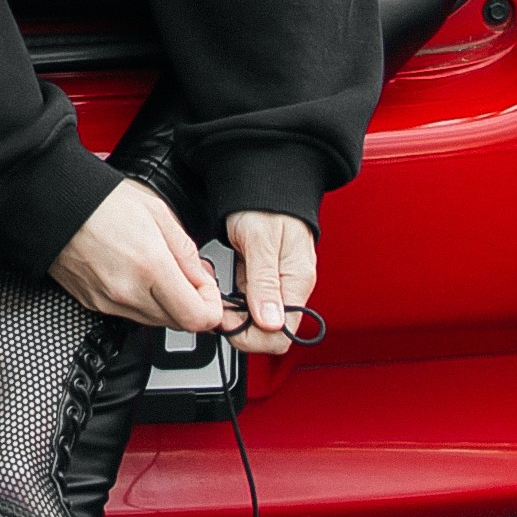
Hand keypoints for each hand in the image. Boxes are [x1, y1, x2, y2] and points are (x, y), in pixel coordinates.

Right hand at [50, 179, 224, 332]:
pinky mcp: (94, 304)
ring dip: (167, 305)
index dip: (211, 308)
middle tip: (189, 279)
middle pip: (178, 323)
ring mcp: (109, 302)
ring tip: (161, 273)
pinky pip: (130, 315)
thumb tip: (201, 277)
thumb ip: (186, 250)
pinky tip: (138, 276)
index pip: (197, 318)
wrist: (55, 206)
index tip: (209, 291)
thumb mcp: (157, 212)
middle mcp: (129, 291)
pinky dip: (142, 302)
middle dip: (190, 304)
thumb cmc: (99, 202)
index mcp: (150, 266)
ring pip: (155, 322)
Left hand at [223, 211, 317, 356]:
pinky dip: (235, 305)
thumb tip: (271, 323)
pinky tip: (224, 295)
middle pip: (270, 334)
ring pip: (258, 323)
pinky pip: (251, 306)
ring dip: (236, 318)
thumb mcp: (260, 240)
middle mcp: (291, 287)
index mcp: (297, 281)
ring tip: (218, 302)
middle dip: (242, 330)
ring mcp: (277, 285)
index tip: (227, 321)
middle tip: (219, 312)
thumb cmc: (265, 203)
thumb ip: (265, 282)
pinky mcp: (264, 280)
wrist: (264, 180)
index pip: (282, 335)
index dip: (251, 335)